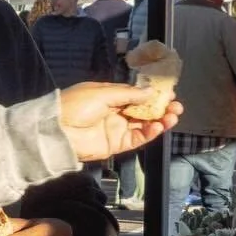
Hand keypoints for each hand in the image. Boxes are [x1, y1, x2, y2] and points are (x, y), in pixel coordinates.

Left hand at [58, 84, 181, 160]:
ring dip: (160, 120)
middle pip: (144, 110)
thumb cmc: (77, 105)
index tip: (169, 92)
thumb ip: (129, 94)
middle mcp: (116, 111)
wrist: (58, 131)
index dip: (153, 94)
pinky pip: (137, 138)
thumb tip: (151, 91)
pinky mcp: (117, 144)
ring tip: (173, 116)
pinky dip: (150, 133)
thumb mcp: (103, 93)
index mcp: (110, 96)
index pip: (137, 94)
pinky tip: (158, 126)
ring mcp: (117, 128)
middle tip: (176, 106)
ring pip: (144, 124)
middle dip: (161, 107)